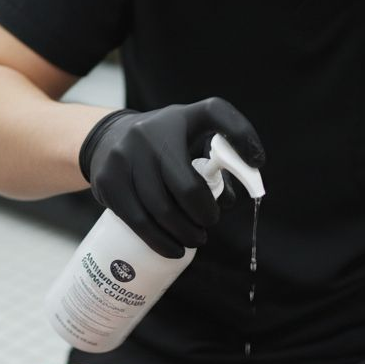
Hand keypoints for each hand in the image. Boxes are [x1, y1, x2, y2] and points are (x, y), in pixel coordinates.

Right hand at [80, 98, 264, 257]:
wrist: (107, 140)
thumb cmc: (162, 143)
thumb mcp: (190, 133)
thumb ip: (219, 154)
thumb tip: (230, 198)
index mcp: (179, 117)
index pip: (217, 114)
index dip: (242, 136)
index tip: (257, 163)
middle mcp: (149, 132)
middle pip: (186, 187)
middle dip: (203, 215)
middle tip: (207, 227)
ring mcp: (124, 156)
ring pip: (161, 209)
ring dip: (183, 234)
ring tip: (192, 241)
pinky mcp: (108, 181)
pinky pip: (137, 220)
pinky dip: (159, 241)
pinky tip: (172, 249)